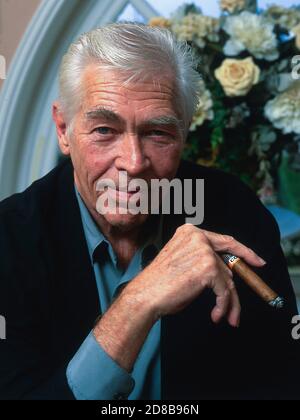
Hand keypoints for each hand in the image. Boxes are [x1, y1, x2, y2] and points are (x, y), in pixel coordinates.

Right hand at [124, 224, 265, 326]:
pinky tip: (215, 315)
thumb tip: (229, 274)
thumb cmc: (160, 284)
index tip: (258, 261)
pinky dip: (223, 306)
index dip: (244, 251)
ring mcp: (204, 251)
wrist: (145, 295)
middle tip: (238, 306)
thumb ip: (205, 261)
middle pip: (229, 261)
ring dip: (229, 302)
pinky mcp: (208, 267)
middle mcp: (198, 237)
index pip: (225, 240)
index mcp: (190, 232)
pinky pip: (224, 291)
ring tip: (225, 316)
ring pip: (228, 280)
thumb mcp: (184, 264)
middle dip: (237, 285)